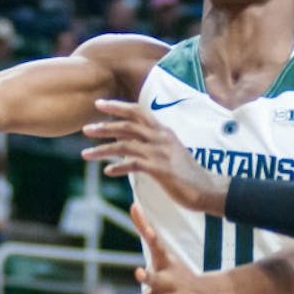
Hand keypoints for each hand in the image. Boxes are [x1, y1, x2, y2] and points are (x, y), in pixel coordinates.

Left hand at [81, 100, 228, 214]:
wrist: (207, 190)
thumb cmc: (188, 175)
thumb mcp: (172, 153)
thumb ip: (154, 145)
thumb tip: (132, 146)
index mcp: (164, 131)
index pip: (138, 112)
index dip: (118, 107)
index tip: (99, 104)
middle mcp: (161, 137)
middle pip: (128, 125)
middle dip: (105, 126)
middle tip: (86, 129)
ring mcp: (160, 152)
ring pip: (126, 144)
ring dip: (103, 149)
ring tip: (86, 154)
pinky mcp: (159, 169)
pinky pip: (133, 164)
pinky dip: (118, 166)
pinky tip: (108, 171)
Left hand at [104, 203, 213, 293]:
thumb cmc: (176, 271)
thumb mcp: (163, 251)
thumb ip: (145, 229)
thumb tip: (132, 205)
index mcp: (167, 263)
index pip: (159, 247)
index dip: (152, 237)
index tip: (147, 231)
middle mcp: (168, 281)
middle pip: (157, 279)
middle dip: (149, 277)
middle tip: (138, 271)